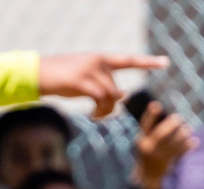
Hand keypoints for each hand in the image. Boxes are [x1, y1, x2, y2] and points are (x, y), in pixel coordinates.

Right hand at [38, 53, 169, 118]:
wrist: (38, 73)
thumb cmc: (59, 77)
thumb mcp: (84, 78)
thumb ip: (103, 83)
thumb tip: (122, 96)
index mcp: (101, 58)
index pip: (128, 60)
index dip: (148, 62)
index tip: (165, 63)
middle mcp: (99, 61)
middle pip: (115, 87)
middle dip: (111, 105)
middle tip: (99, 115)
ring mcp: (91, 70)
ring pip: (110, 95)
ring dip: (106, 110)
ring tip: (96, 116)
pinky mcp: (82, 81)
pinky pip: (100, 99)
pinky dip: (100, 111)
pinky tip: (93, 116)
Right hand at [133, 103, 195, 184]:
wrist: (147, 178)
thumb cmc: (147, 155)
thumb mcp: (144, 143)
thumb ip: (152, 131)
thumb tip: (168, 116)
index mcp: (141, 141)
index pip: (145, 125)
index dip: (150, 115)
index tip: (157, 105)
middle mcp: (149, 148)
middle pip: (162, 133)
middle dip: (172, 124)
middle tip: (179, 119)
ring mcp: (159, 156)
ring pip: (175, 141)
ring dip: (183, 134)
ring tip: (187, 130)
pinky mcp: (168, 162)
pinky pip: (181, 151)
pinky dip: (189, 146)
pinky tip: (194, 142)